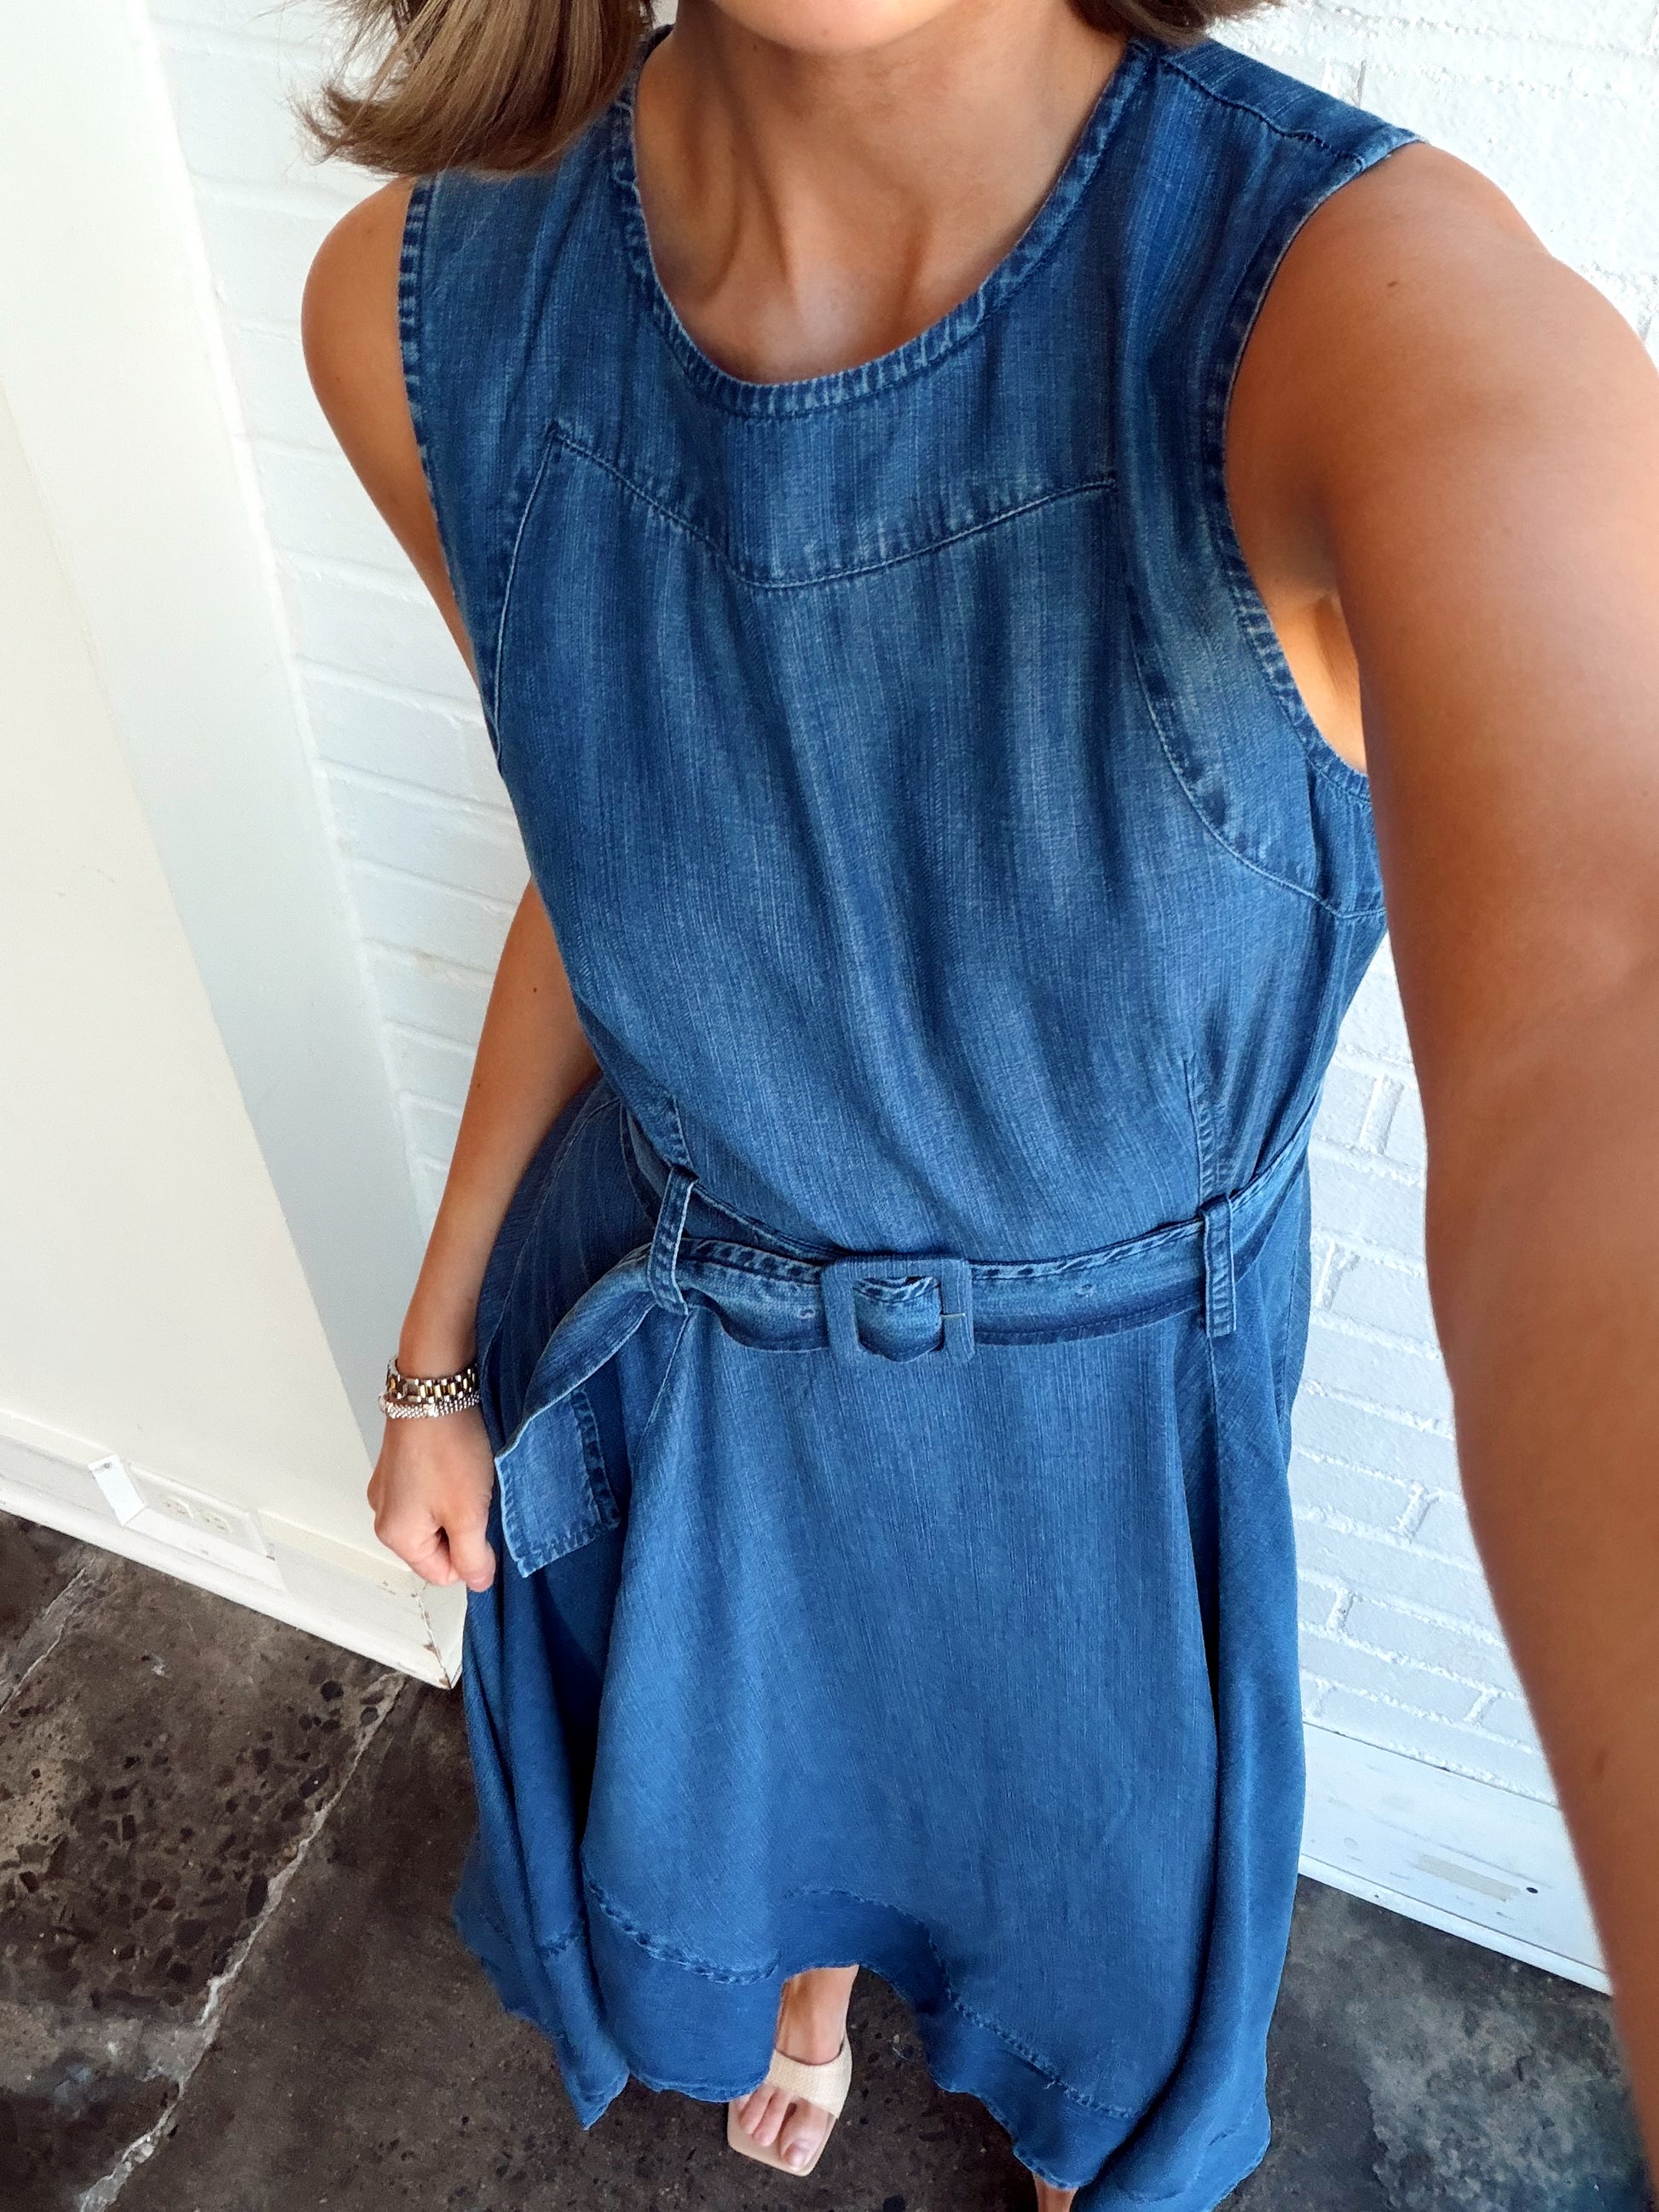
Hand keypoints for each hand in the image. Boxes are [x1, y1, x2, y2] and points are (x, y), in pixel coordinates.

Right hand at [367, 1404, 497, 1591]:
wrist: (434, 1387)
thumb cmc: (448, 1450)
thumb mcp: (469, 1514)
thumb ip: (473, 1558)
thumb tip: (478, 1582)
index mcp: (395, 1535)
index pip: (442, 1573)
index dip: (470, 1555)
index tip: (483, 1522)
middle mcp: (384, 1514)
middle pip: (436, 1545)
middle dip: (461, 1527)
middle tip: (476, 1496)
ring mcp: (388, 1487)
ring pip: (434, 1516)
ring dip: (456, 1503)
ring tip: (468, 1476)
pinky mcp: (398, 1464)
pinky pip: (427, 1491)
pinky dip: (446, 1482)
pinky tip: (457, 1461)